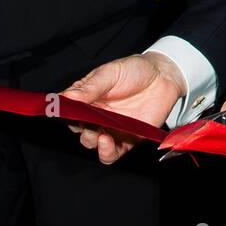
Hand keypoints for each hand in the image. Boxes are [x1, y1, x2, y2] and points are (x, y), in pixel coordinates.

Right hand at [62, 51, 185, 164]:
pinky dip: (105, 153)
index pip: (68, 110)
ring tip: (98, 132)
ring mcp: (110, 129)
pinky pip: (111, 154)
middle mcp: (96, 115)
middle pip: (78, 129)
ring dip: (90, 141)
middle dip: (79, 127)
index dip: (63, 112)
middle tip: (85, 120)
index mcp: (87, 98)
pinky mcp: (126, 140)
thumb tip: (66, 97)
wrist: (163, 77)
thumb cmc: (134, 70)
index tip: (62, 111)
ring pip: (91, 143)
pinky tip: (106, 142)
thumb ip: (90, 87)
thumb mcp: (110, 73)